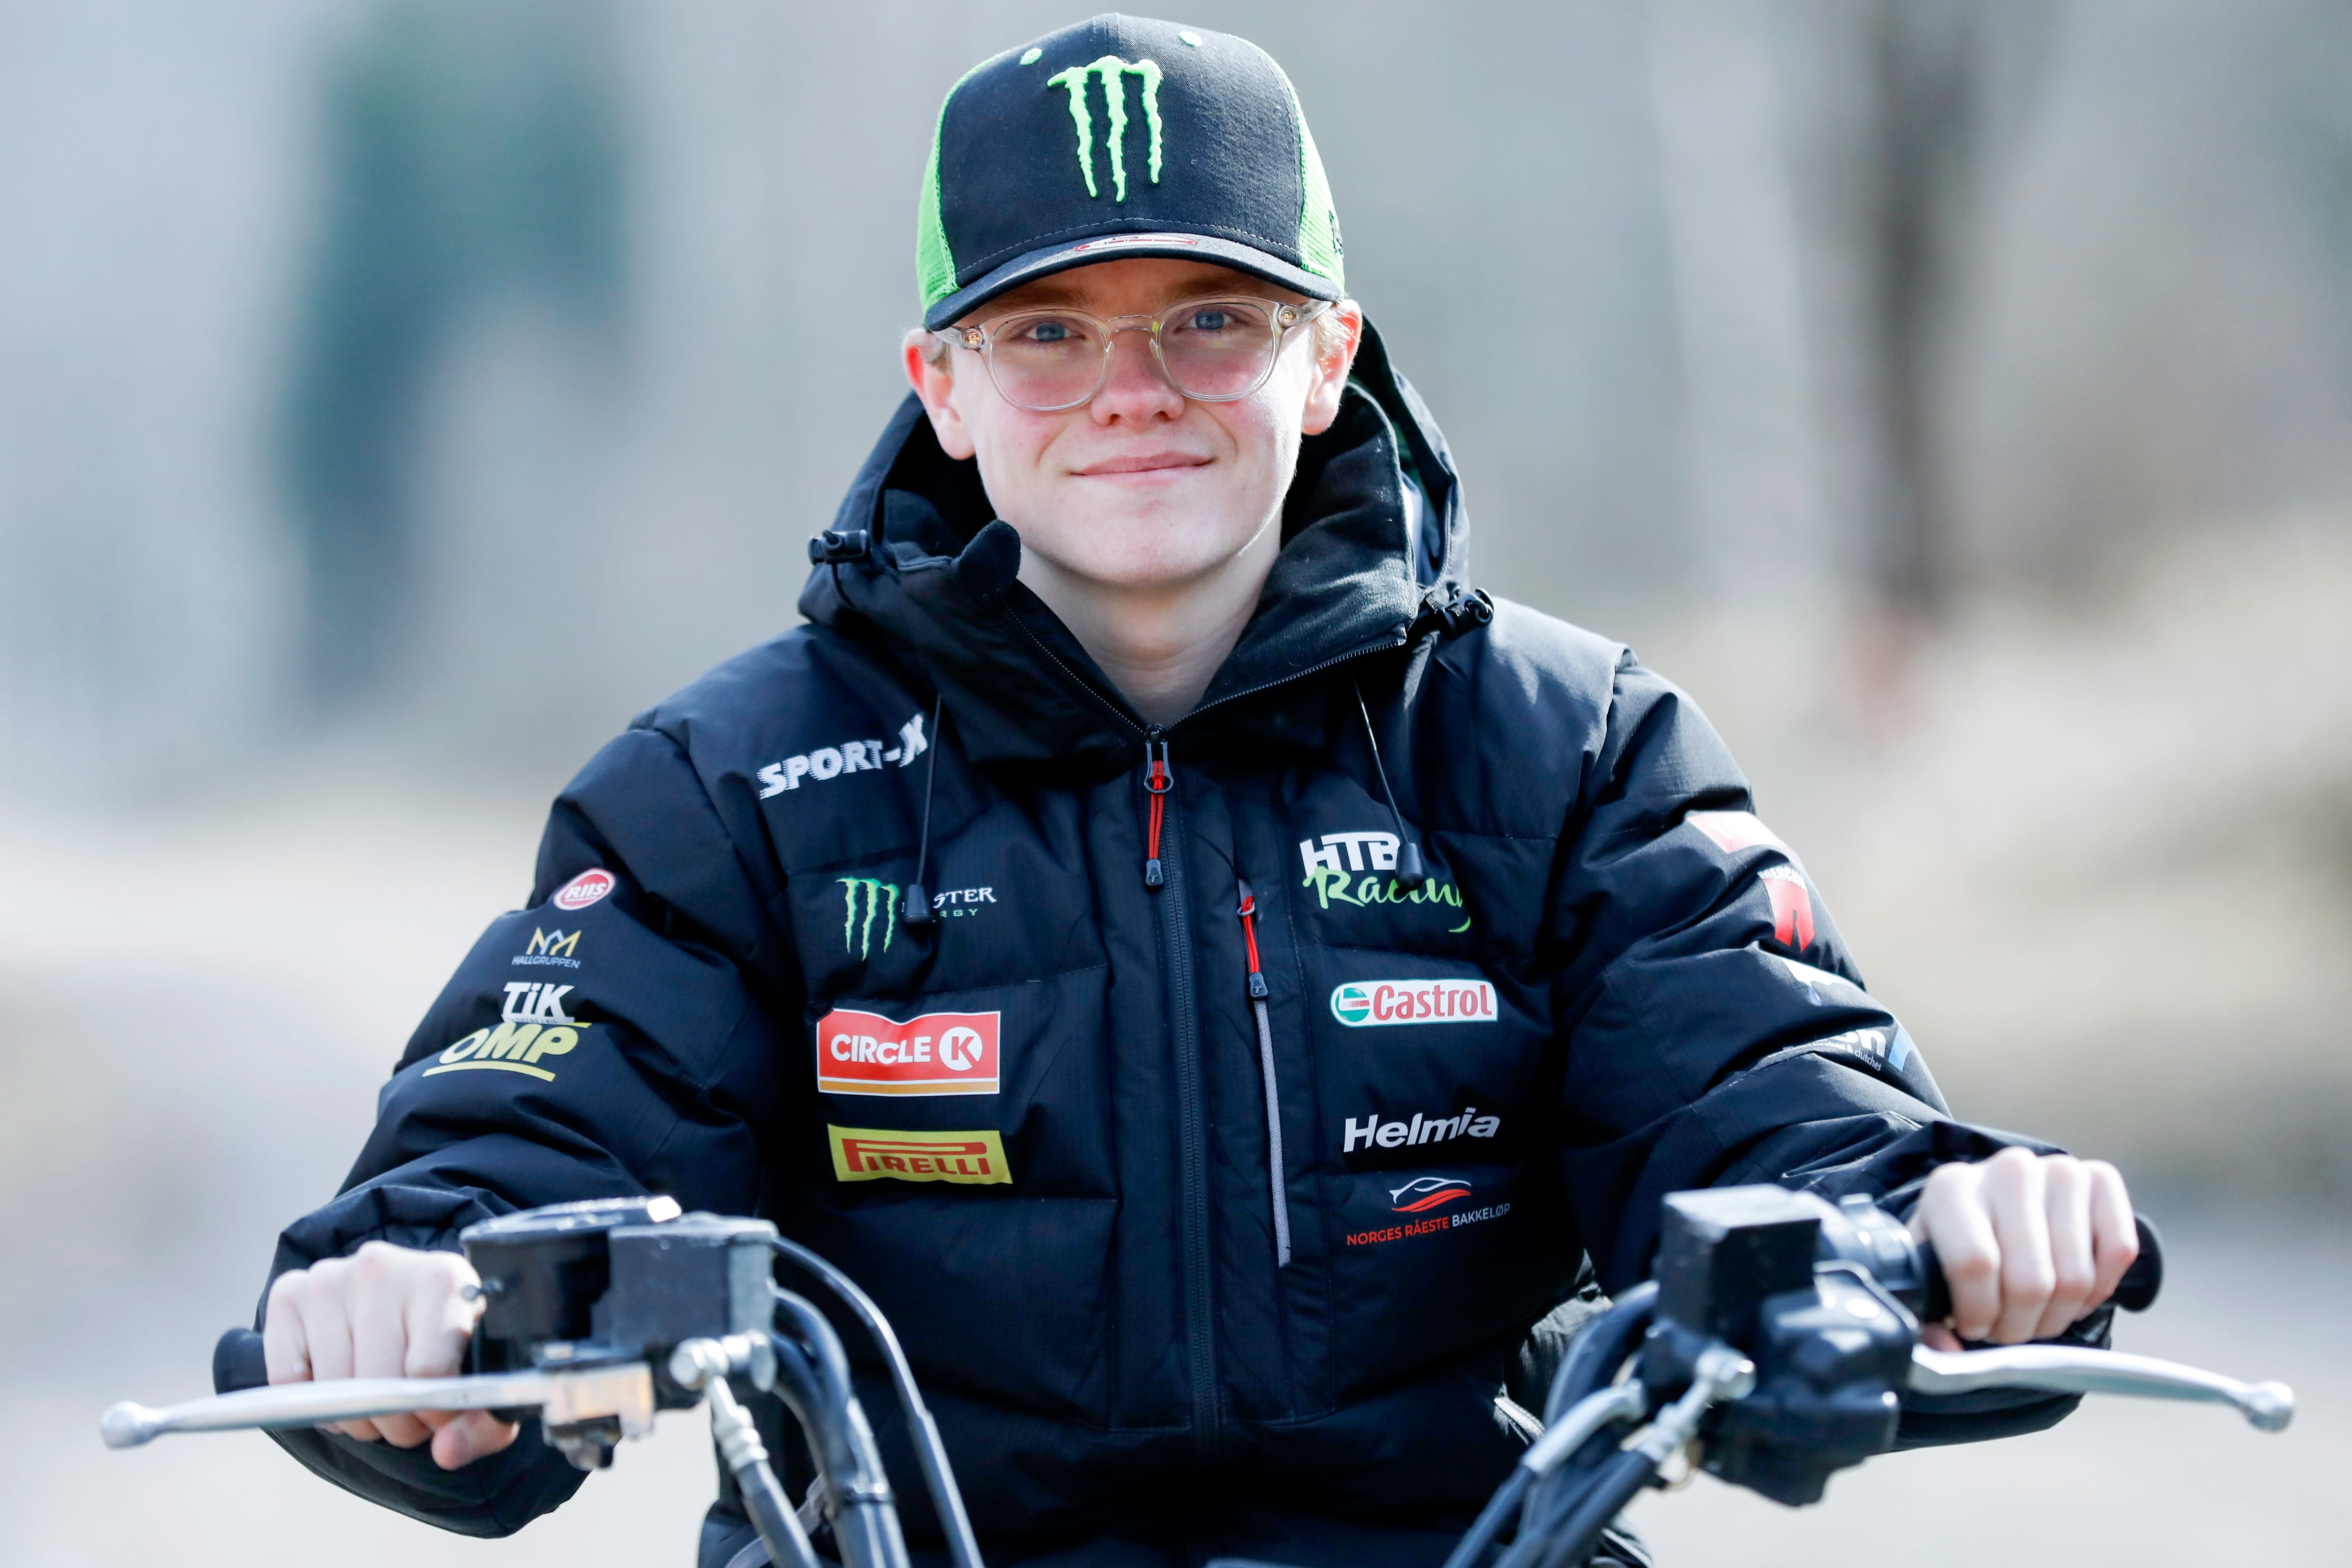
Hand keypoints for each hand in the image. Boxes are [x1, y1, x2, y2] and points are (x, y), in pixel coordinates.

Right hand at [263, 1240, 518, 1468]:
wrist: (417, 1300)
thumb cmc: (454, 1342)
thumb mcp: (485, 1382)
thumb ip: (482, 1425)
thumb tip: (445, 1452)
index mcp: (443, 1279)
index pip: (426, 1371)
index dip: (432, 1412)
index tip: (440, 1415)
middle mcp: (382, 1268)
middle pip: (376, 1383)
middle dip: (394, 1421)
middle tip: (409, 1415)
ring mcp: (330, 1278)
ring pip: (332, 1387)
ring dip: (355, 1416)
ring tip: (379, 1398)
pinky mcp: (289, 1294)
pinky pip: (287, 1380)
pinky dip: (311, 1400)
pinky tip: (341, 1384)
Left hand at [1907, 1147, 2137, 1349]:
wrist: (1998, 1202)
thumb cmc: (1959, 1242)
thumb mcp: (1928, 1273)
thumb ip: (1926, 1317)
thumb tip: (1949, 1352)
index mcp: (1952, 1188)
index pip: (1975, 1264)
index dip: (1979, 1312)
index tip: (1973, 1326)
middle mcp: (2008, 1170)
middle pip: (2030, 1281)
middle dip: (2019, 1325)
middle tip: (2007, 1328)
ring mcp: (2060, 1171)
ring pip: (2076, 1277)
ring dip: (2057, 1316)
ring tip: (2034, 1313)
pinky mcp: (2102, 1180)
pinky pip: (2118, 1253)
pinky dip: (2098, 1290)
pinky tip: (2069, 1291)